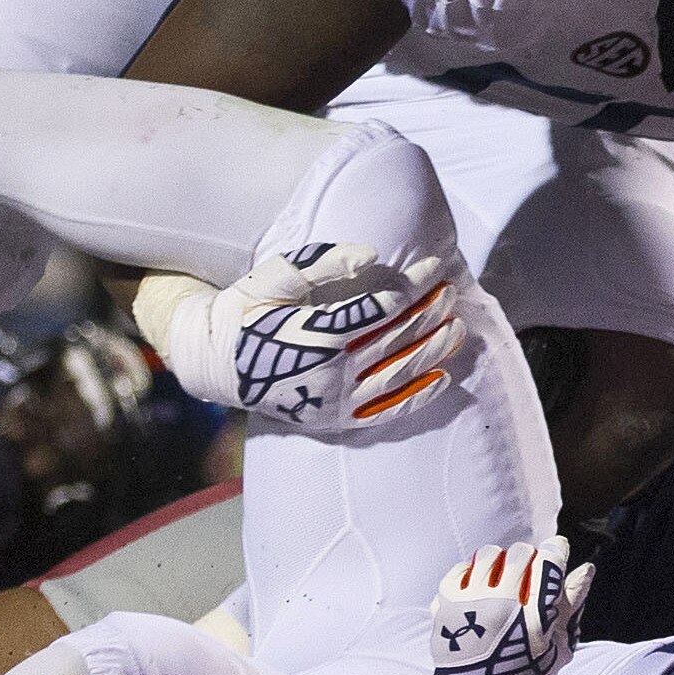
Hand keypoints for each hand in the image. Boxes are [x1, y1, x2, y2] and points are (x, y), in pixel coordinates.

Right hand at [137, 242, 466, 430]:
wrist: (215, 363)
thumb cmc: (247, 309)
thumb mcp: (276, 275)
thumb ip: (324, 263)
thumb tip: (372, 254)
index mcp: (314, 335)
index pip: (380, 307)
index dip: (413, 285)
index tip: (434, 265)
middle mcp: (329, 372)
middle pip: (396, 339)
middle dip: (429, 312)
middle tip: (451, 290)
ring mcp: (334, 401)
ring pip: (399, 374)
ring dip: (433, 350)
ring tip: (458, 327)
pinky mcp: (336, 420)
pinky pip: (386, 411)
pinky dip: (418, 397)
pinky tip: (443, 378)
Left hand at [420, 537, 592, 674]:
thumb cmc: (525, 673)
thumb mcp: (560, 646)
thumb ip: (572, 605)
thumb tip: (586, 568)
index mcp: (536, 616)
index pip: (550, 560)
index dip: (557, 550)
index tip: (557, 552)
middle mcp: (503, 604)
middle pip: (520, 553)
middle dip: (530, 557)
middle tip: (528, 572)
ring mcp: (471, 602)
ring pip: (488, 555)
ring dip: (500, 560)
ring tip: (502, 577)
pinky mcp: (446, 605)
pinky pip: (460, 569)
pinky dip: (471, 571)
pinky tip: (477, 585)